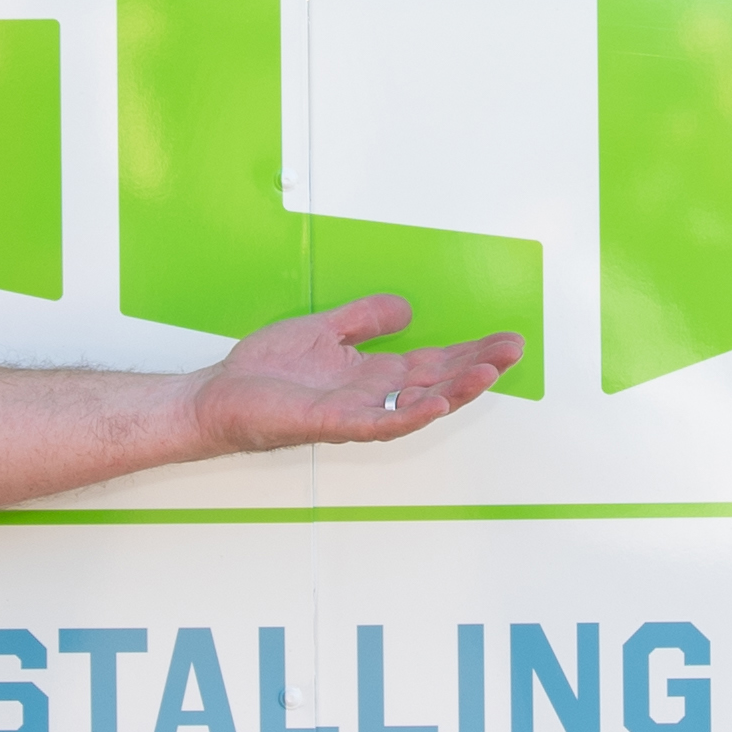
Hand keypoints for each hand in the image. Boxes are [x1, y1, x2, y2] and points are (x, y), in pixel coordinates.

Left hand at [188, 293, 515, 454]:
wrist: (219, 397)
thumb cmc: (265, 372)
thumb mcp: (324, 330)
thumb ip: (365, 318)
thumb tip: (407, 308)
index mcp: (372, 376)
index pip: (432, 364)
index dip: (469, 353)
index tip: (504, 341)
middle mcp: (370, 397)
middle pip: (435, 383)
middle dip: (476, 369)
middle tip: (512, 351)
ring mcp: (353, 413)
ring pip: (415, 406)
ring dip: (452, 392)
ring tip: (486, 375)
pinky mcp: (328, 423)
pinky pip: (375, 424)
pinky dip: (406, 416)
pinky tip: (431, 404)